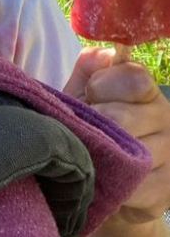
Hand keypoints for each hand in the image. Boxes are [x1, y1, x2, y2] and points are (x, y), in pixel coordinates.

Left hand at [64, 46, 169, 235]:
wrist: (96, 175)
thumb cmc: (88, 123)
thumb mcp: (84, 90)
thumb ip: (91, 66)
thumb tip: (105, 56)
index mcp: (146, 89)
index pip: (135, 78)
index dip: (102, 87)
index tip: (89, 96)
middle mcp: (166, 117)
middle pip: (124, 118)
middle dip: (94, 125)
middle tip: (86, 130)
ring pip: (128, 154)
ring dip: (99, 155)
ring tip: (91, 153)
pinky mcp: (165, 190)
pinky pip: (133, 186)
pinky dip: (110, 183)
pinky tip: (105, 177)